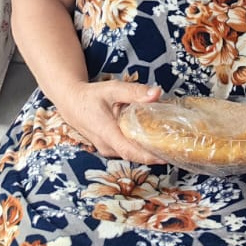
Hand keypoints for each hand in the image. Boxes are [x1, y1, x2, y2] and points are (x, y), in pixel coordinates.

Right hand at [50, 79, 165, 163]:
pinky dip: (139, 147)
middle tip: (175, 146)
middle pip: (134, 155)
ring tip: (167, 142)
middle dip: (154, 152)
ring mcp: (107, 149)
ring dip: (147, 150)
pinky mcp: (109, 148)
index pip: (130, 151)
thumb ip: (134, 92)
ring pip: (131, 154)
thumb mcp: (112, 89)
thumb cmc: (91, 95)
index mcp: (106, 132)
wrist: (71, 103)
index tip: (167, 155)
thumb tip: (157, 93)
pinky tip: (152, 139)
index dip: (149, 156)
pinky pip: (127, 151)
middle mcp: (106, 146)